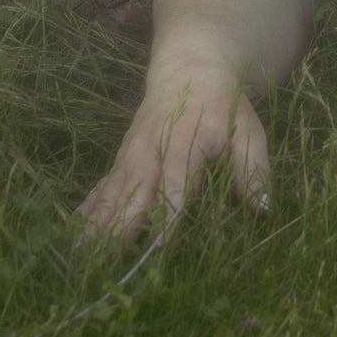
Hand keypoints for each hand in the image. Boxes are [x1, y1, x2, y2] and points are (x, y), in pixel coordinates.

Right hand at [73, 61, 269, 245]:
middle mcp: (151, 153)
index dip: (166, 217)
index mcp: (185, 146)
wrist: (189, 69)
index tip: (159, 247)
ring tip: (80, 259)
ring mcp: (131, 157)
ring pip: (112, 195)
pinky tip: (72, 235)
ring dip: (97, 226)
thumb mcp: (247, 130)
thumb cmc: (223, 106)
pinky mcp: (122, 160)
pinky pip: (102, 188)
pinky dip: (88, 211)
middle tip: (108, 267)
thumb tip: (263, 208)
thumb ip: (253, 168)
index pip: (174, 188)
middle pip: (134, 195)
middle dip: (120, 230)